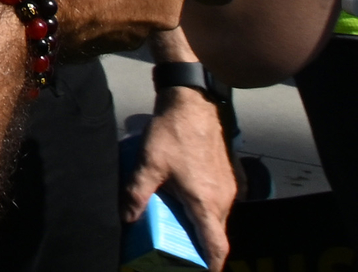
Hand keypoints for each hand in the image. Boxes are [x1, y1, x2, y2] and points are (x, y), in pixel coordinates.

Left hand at [133, 83, 237, 268]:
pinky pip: (221, 200)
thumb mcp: (148, 164)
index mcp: (207, 203)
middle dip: (200, 244)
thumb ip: (137, 193)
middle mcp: (224, 199)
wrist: (193, 104)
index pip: (216, 246)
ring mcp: (230, 187)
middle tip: (179, 247)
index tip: (203, 271)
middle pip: (215, 232)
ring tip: (179, 222)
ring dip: (202, 223)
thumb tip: (127, 218)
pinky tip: (188, 199)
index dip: (211, 264)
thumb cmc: (173, 134)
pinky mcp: (230, 175)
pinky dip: (207, 207)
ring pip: (218, 216)